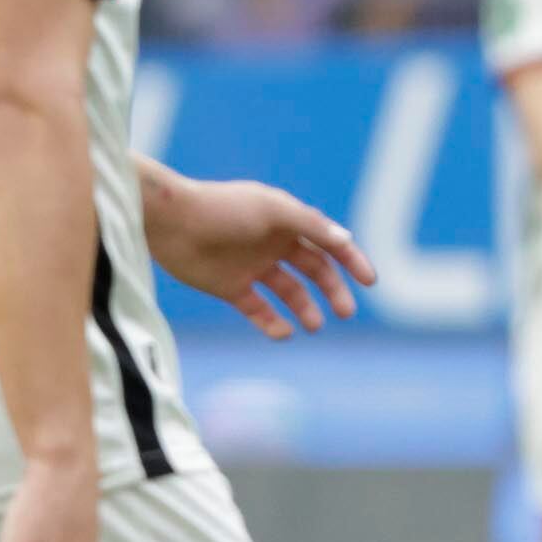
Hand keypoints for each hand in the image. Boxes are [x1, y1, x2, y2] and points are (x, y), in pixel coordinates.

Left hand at [146, 173, 374, 341]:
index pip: (328, 242)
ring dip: (306, 308)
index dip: (351, 260)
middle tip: (346, 312)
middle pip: (314, 270)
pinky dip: (272, 322)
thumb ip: (310, 225)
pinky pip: (258, 309)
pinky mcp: (230, 287)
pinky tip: (283, 332)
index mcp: (288, 221)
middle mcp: (273, 244)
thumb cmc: (223, 208)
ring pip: (289, 292)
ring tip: (315, 325)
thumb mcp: (273, 210)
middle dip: (333, 290)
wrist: (171, 222)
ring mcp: (253, 266)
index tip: (369, 281)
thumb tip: (346, 241)